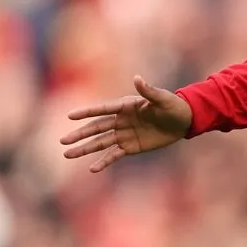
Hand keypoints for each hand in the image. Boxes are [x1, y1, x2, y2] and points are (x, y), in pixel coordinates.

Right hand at [60, 76, 193, 171]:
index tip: (70, 116)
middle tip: (63, 141)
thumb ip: (149, 91)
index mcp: (125, 106)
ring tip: (67, 154)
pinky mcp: (130, 147)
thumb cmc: (173, 106)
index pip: (103, 109)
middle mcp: (120, 120)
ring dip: (84, 148)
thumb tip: (137, 78)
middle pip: (96, 128)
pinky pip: (113, 154)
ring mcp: (123, 134)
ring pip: (100, 142)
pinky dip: (103, 161)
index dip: (87, 112)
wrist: (183, 122)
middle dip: (80, 134)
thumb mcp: (163, 99)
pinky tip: (92, 168)